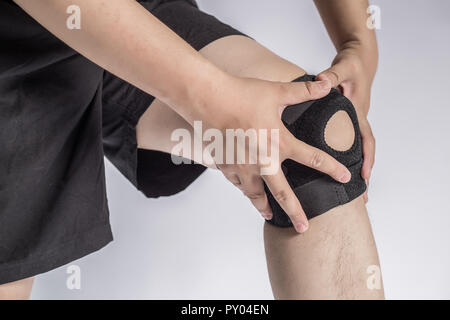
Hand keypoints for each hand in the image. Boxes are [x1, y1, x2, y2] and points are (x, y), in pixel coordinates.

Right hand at [196, 74, 351, 232]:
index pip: (313, 159)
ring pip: (255, 194)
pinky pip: (236, 183)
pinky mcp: (226, 165)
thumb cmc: (242, 94)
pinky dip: (243, 189)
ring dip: (263, 206)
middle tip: (303, 228)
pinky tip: (245, 190)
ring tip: (268, 215)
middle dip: (295, 213)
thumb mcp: (276, 91)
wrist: (208, 99)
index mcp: (280, 143)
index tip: (346, 178)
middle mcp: (263, 160)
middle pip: (283, 193)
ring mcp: (243, 166)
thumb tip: (328, 83)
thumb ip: (304, 91)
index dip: (332, 168)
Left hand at [316, 44, 376, 202]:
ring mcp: (349, 123)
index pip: (366, 140)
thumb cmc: (352, 65)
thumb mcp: (343, 68)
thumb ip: (332, 76)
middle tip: (361, 197)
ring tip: (347, 192)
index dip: (366, 159)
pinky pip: (342, 143)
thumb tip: (323, 82)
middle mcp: (355, 121)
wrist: (357, 60)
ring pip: (352, 150)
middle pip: (361, 152)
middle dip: (363, 174)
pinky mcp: (341, 122)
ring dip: (352, 169)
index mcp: (358, 113)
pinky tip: (329, 170)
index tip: (364, 177)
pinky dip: (340, 158)